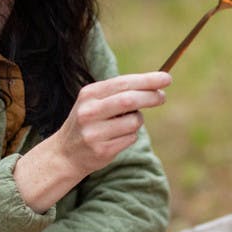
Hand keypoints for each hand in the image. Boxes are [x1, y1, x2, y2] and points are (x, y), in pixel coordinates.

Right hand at [14, 71, 170, 212]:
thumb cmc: (90, 122)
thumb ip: (120, 93)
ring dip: (137, 121)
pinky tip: (116, 138)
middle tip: (162, 97)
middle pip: (129, 100)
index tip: (166, 78)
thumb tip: (156, 87)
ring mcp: (94, 132)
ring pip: (133, 122)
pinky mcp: (102, 150)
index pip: (123, 83)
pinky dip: (131, 136)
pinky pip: (130, 138)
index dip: (147, 80)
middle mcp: (89, 111)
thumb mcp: (96, 102)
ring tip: (125, 124)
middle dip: (150, 97)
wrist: (66, 153)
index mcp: (89, 94)